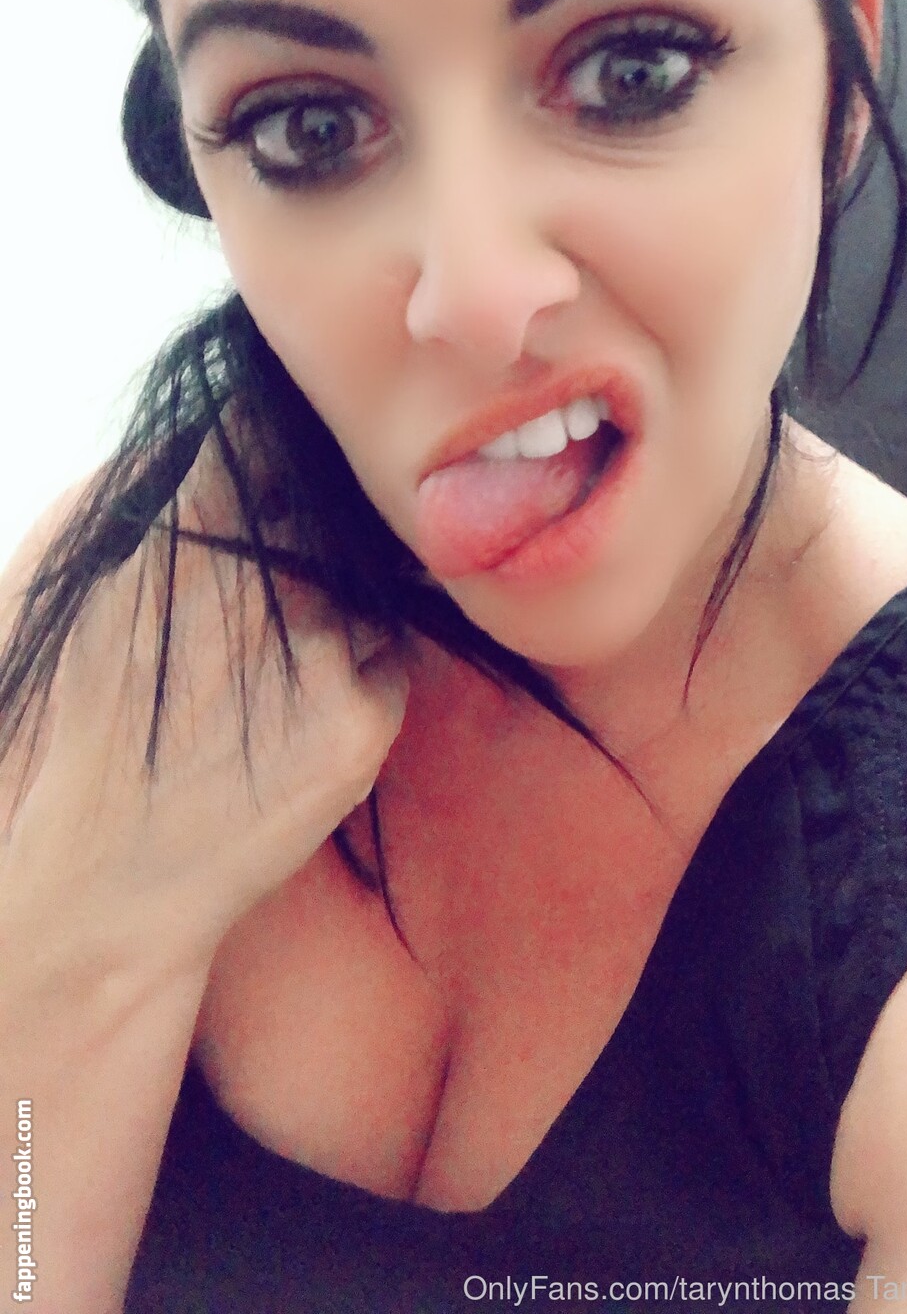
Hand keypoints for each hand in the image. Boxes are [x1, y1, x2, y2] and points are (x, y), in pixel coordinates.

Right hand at [0, 419, 409, 977]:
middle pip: (335, 512)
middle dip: (332, 518)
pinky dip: (365, 663)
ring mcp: (320, 654)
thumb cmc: (101, 732)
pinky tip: (316, 695)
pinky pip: (390, 657)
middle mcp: (263, 587)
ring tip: (298, 649)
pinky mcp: (360, 724)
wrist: (109, 881)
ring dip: (354, 597)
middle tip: (312, 557)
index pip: (267, 441)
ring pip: (370, 586)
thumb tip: (219, 448)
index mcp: (192, 542)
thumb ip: (172, 516)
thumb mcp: (105, 602)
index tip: (302, 443)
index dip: (290, 439)